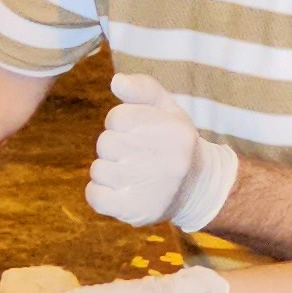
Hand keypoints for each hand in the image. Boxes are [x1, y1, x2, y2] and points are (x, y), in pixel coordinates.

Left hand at [88, 75, 241, 231]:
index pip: (117, 117)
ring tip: (131, 173)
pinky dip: (99, 192)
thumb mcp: (167, 108)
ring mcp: (151, 189)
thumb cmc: (173, 141)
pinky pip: (94, 196)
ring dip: (108, 170)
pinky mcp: (136, 212)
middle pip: (105, 143)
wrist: (196, 187)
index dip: (120, 123)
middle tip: (134, 154)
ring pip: (98, 170)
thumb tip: (117, 80)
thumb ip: (143, 88)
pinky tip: (119, 189)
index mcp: (173, 130)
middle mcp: (166, 161)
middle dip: (114, 146)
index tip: (135, 131)